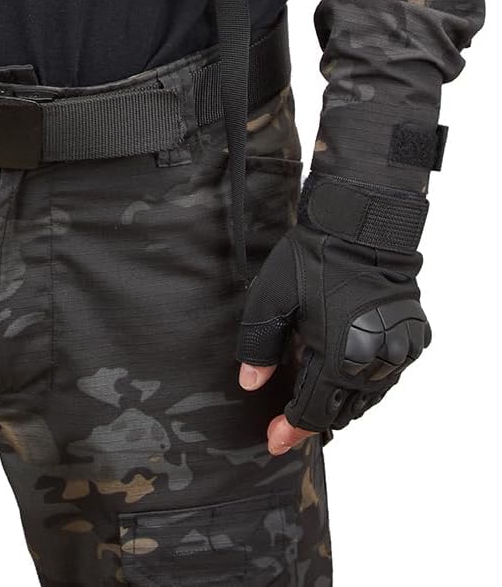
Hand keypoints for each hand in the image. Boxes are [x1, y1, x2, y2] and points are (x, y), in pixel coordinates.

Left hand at [235, 174, 431, 448]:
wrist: (362, 224)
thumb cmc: (315, 256)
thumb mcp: (273, 298)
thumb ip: (259, 345)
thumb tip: (250, 384)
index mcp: (340, 357)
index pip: (313, 411)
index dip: (291, 429)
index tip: (274, 439)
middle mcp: (375, 362)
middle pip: (343, 411)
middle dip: (314, 419)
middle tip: (288, 420)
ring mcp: (399, 352)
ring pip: (368, 397)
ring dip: (342, 402)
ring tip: (315, 398)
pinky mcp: (413, 337)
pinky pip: (387, 375)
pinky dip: (366, 381)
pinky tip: (347, 373)